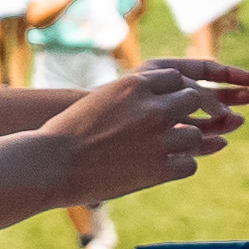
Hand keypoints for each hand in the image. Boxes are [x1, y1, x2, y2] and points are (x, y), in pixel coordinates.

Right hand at [48, 59, 248, 200]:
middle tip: (185, 122)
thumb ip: (130, 96)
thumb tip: (149, 96)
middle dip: (191, 111)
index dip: (179, 90)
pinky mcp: (159, 169)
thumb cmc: (68, 131)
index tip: (179, 100)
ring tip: (169, 150)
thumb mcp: (101, 100)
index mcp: (136, 84)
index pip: (176, 78)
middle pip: (193, 101)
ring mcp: (159, 138)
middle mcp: (153, 107)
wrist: (53, 163)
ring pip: (195, 135)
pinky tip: (166, 168)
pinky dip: (181, 166)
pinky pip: (188, 165)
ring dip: (186, 142)